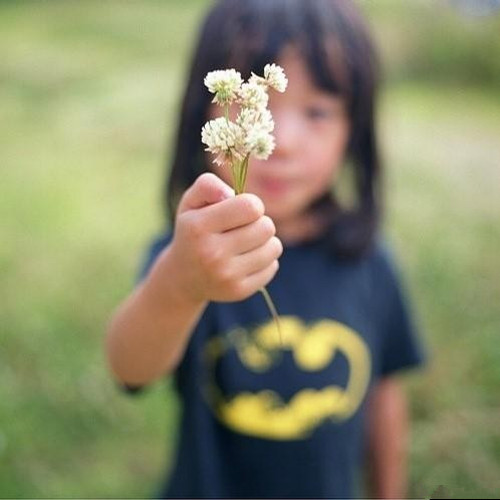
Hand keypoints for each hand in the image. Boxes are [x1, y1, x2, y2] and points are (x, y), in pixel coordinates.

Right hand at [166, 173, 281, 302]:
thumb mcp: (191, 202)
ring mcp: (226, 275)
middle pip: (266, 227)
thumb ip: (207, 185)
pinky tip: (247, 260)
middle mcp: (211, 253)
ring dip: (265, 241)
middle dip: (260, 222)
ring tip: (248, 242)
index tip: (241, 210)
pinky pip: (272, 267)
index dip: (251, 204)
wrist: (182, 277)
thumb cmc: (193, 231)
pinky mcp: (238, 291)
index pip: (251, 207)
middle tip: (245, 228)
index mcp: (198, 227)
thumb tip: (229, 194)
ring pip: (274, 247)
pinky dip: (265, 261)